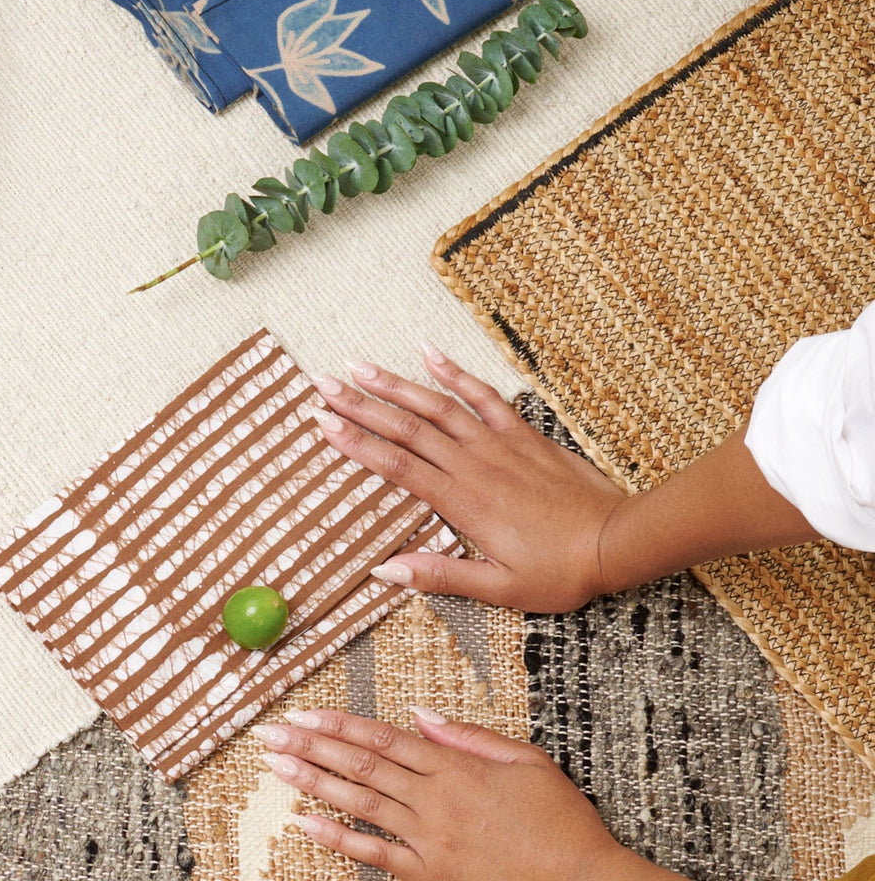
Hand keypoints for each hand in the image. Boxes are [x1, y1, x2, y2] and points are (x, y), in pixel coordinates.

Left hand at [252, 708, 681, 880]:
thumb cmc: (560, 819)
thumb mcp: (525, 759)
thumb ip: (469, 735)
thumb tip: (420, 713)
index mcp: (456, 768)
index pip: (383, 739)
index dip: (339, 724)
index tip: (305, 713)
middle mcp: (435, 801)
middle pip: (362, 767)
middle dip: (313, 747)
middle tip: (273, 734)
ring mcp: (429, 842)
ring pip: (360, 805)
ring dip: (315, 783)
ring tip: (278, 767)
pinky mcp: (431, 875)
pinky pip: (375, 857)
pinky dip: (338, 840)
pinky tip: (306, 825)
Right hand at [310, 346, 623, 611]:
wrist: (616, 540)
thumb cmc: (559, 571)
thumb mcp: (499, 588)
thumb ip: (440, 575)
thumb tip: (385, 571)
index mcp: (462, 502)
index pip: (397, 465)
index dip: (356, 443)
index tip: (323, 423)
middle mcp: (473, 464)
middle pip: (406, 427)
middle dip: (361, 404)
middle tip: (324, 384)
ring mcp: (497, 443)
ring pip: (437, 405)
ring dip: (396, 384)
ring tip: (360, 366)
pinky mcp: (521, 433)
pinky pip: (483, 395)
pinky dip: (455, 372)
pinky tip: (430, 353)